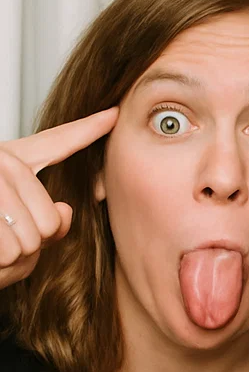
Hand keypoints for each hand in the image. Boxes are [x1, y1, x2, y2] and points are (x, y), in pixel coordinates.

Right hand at [0, 108, 118, 288]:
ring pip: (29, 242)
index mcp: (9, 160)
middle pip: (49, 222)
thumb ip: (44, 220)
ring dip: (6, 258)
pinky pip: (8, 252)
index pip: (57, 142)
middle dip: (28, 245)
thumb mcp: (13, 227)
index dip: (88, 129)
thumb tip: (65, 211)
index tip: (114, 113)